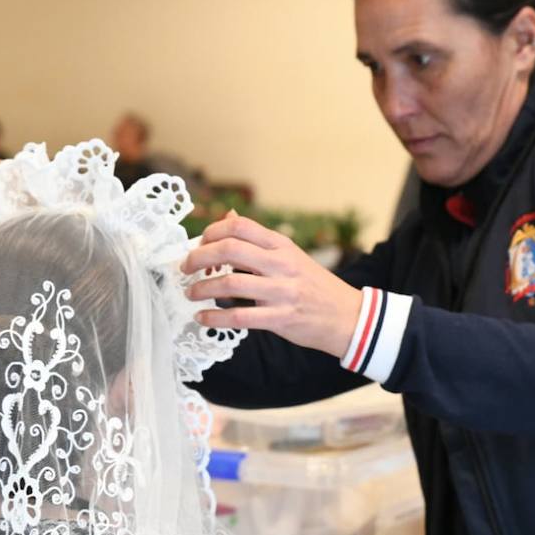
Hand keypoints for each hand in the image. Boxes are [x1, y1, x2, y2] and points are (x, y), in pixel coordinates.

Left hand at [181, 213, 364, 359]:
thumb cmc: (313, 285)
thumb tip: (227, 216)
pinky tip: (203, 317)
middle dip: (199, 257)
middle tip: (185, 267)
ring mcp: (282, 291)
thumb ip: (258, 240)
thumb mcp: (290, 255)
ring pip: (230, 283)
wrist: (348, 316)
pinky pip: (240, 317)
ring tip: (190, 293)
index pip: (240, 225)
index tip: (199, 244)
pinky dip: (215, 317)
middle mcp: (281, 264)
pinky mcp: (281, 318)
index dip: (212, 231)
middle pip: (230, 249)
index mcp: (281, 245)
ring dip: (202, 288)